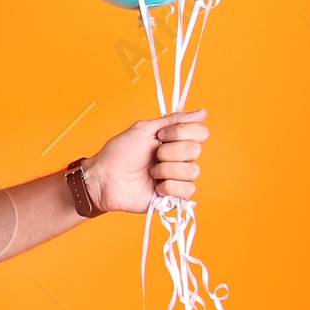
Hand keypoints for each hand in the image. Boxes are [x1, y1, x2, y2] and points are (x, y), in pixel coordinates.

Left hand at [83, 109, 207, 213]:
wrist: (105, 178)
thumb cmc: (120, 152)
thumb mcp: (145, 129)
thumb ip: (174, 120)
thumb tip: (203, 112)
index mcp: (175, 140)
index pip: (200, 132)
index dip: (181, 133)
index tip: (161, 135)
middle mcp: (180, 158)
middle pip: (195, 150)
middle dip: (169, 152)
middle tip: (153, 155)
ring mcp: (178, 178)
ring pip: (192, 171)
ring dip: (165, 170)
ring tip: (150, 172)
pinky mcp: (175, 197)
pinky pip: (188, 190)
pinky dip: (167, 187)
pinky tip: (155, 187)